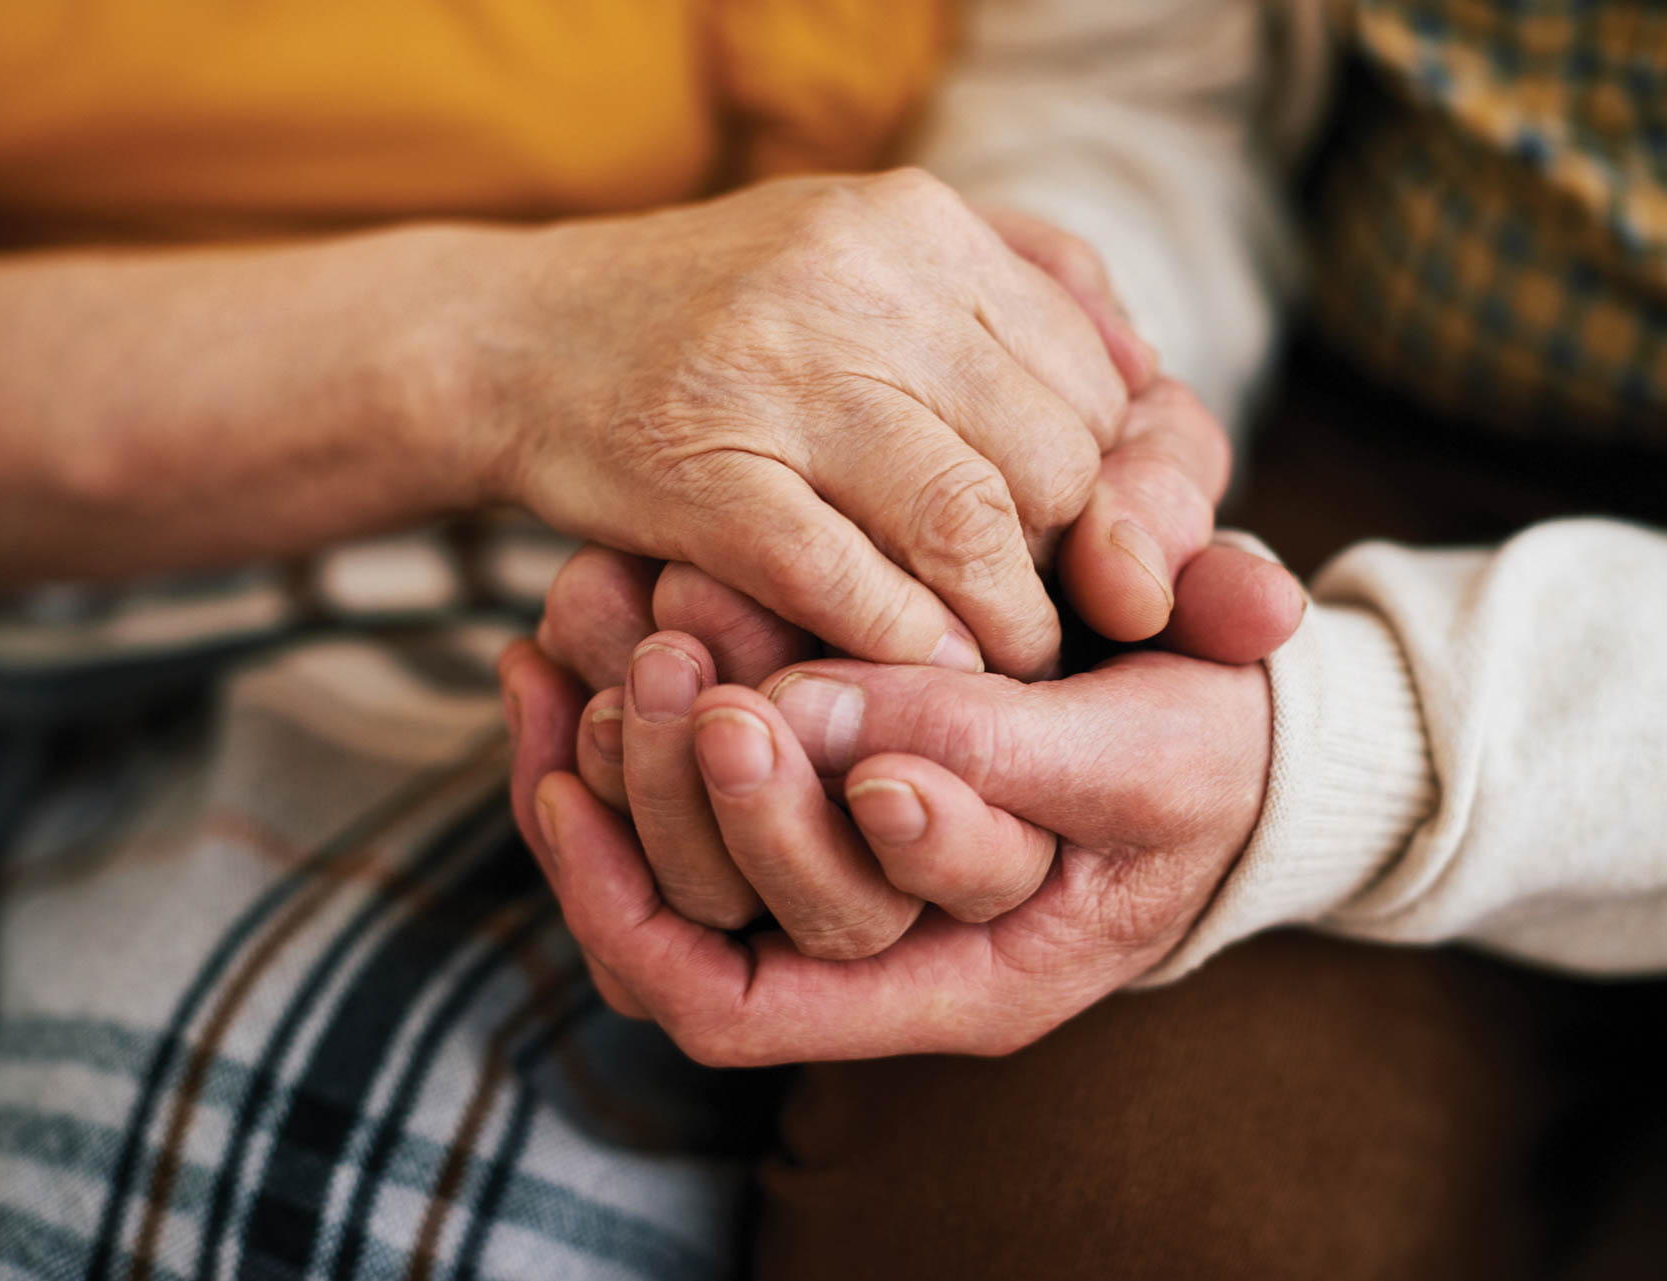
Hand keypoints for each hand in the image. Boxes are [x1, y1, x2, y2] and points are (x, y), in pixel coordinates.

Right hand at [447, 169, 1136, 679]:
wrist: (516, 336)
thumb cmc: (717, 316)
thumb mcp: (865, 248)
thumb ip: (1012, 283)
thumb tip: (1151, 371)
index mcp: (917, 223)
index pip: (1092, 376)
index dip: (1119, 487)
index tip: (1099, 555)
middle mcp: (859, 279)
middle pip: (1050, 457)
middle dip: (1073, 564)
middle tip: (1063, 621)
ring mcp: (776, 373)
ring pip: (971, 525)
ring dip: (1012, 625)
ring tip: (1013, 666)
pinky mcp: (700, 472)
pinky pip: (851, 581)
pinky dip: (908, 646)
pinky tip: (923, 674)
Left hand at [500, 639, 1271, 1063]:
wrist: (1230, 736)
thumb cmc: (1208, 759)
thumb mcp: (1138, 755)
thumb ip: (992, 750)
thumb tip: (821, 724)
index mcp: (956, 986)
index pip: (762, 996)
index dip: (722, 863)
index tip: (735, 712)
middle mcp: (873, 957)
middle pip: (696, 923)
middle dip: (657, 790)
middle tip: (656, 652)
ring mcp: (830, 883)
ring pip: (658, 865)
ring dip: (605, 754)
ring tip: (569, 630)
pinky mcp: (806, 809)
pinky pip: (664, 807)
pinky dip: (601, 736)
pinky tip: (554, 652)